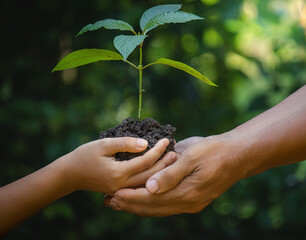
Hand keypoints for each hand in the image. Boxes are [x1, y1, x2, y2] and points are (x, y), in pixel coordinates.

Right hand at [59, 137, 176, 194]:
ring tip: (171, 161)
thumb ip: (125, 144)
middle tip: (176, 152)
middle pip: (150, 175)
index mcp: (118, 173)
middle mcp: (122, 184)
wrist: (70, 174)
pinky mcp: (121, 190)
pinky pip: (140, 185)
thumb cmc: (85, 155)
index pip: (145, 161)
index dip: (158, 150)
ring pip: (147, 183)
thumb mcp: (103, 144)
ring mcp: (122, 190)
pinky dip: (151, 177)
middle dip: (165, 163)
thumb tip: (146, 143)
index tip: (167, 139)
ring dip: (160, 172)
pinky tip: (158, 169)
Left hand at [106, 136, 245, 215]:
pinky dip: (151, 203)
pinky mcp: (193, 199)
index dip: (131, 197)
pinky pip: (167, 205)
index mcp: (187, 194)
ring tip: (119, 202)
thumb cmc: (214, 151)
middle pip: (152, 208)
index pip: (151, 200)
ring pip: (159, 209)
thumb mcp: (192, 157)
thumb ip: (170, 174)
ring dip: (138, 206)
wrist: (238, 155)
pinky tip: (141, 199)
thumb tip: (149, 188)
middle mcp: (188, 203)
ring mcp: (191, 203)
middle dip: (129, 205)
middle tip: (108, 201)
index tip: (113, 194)